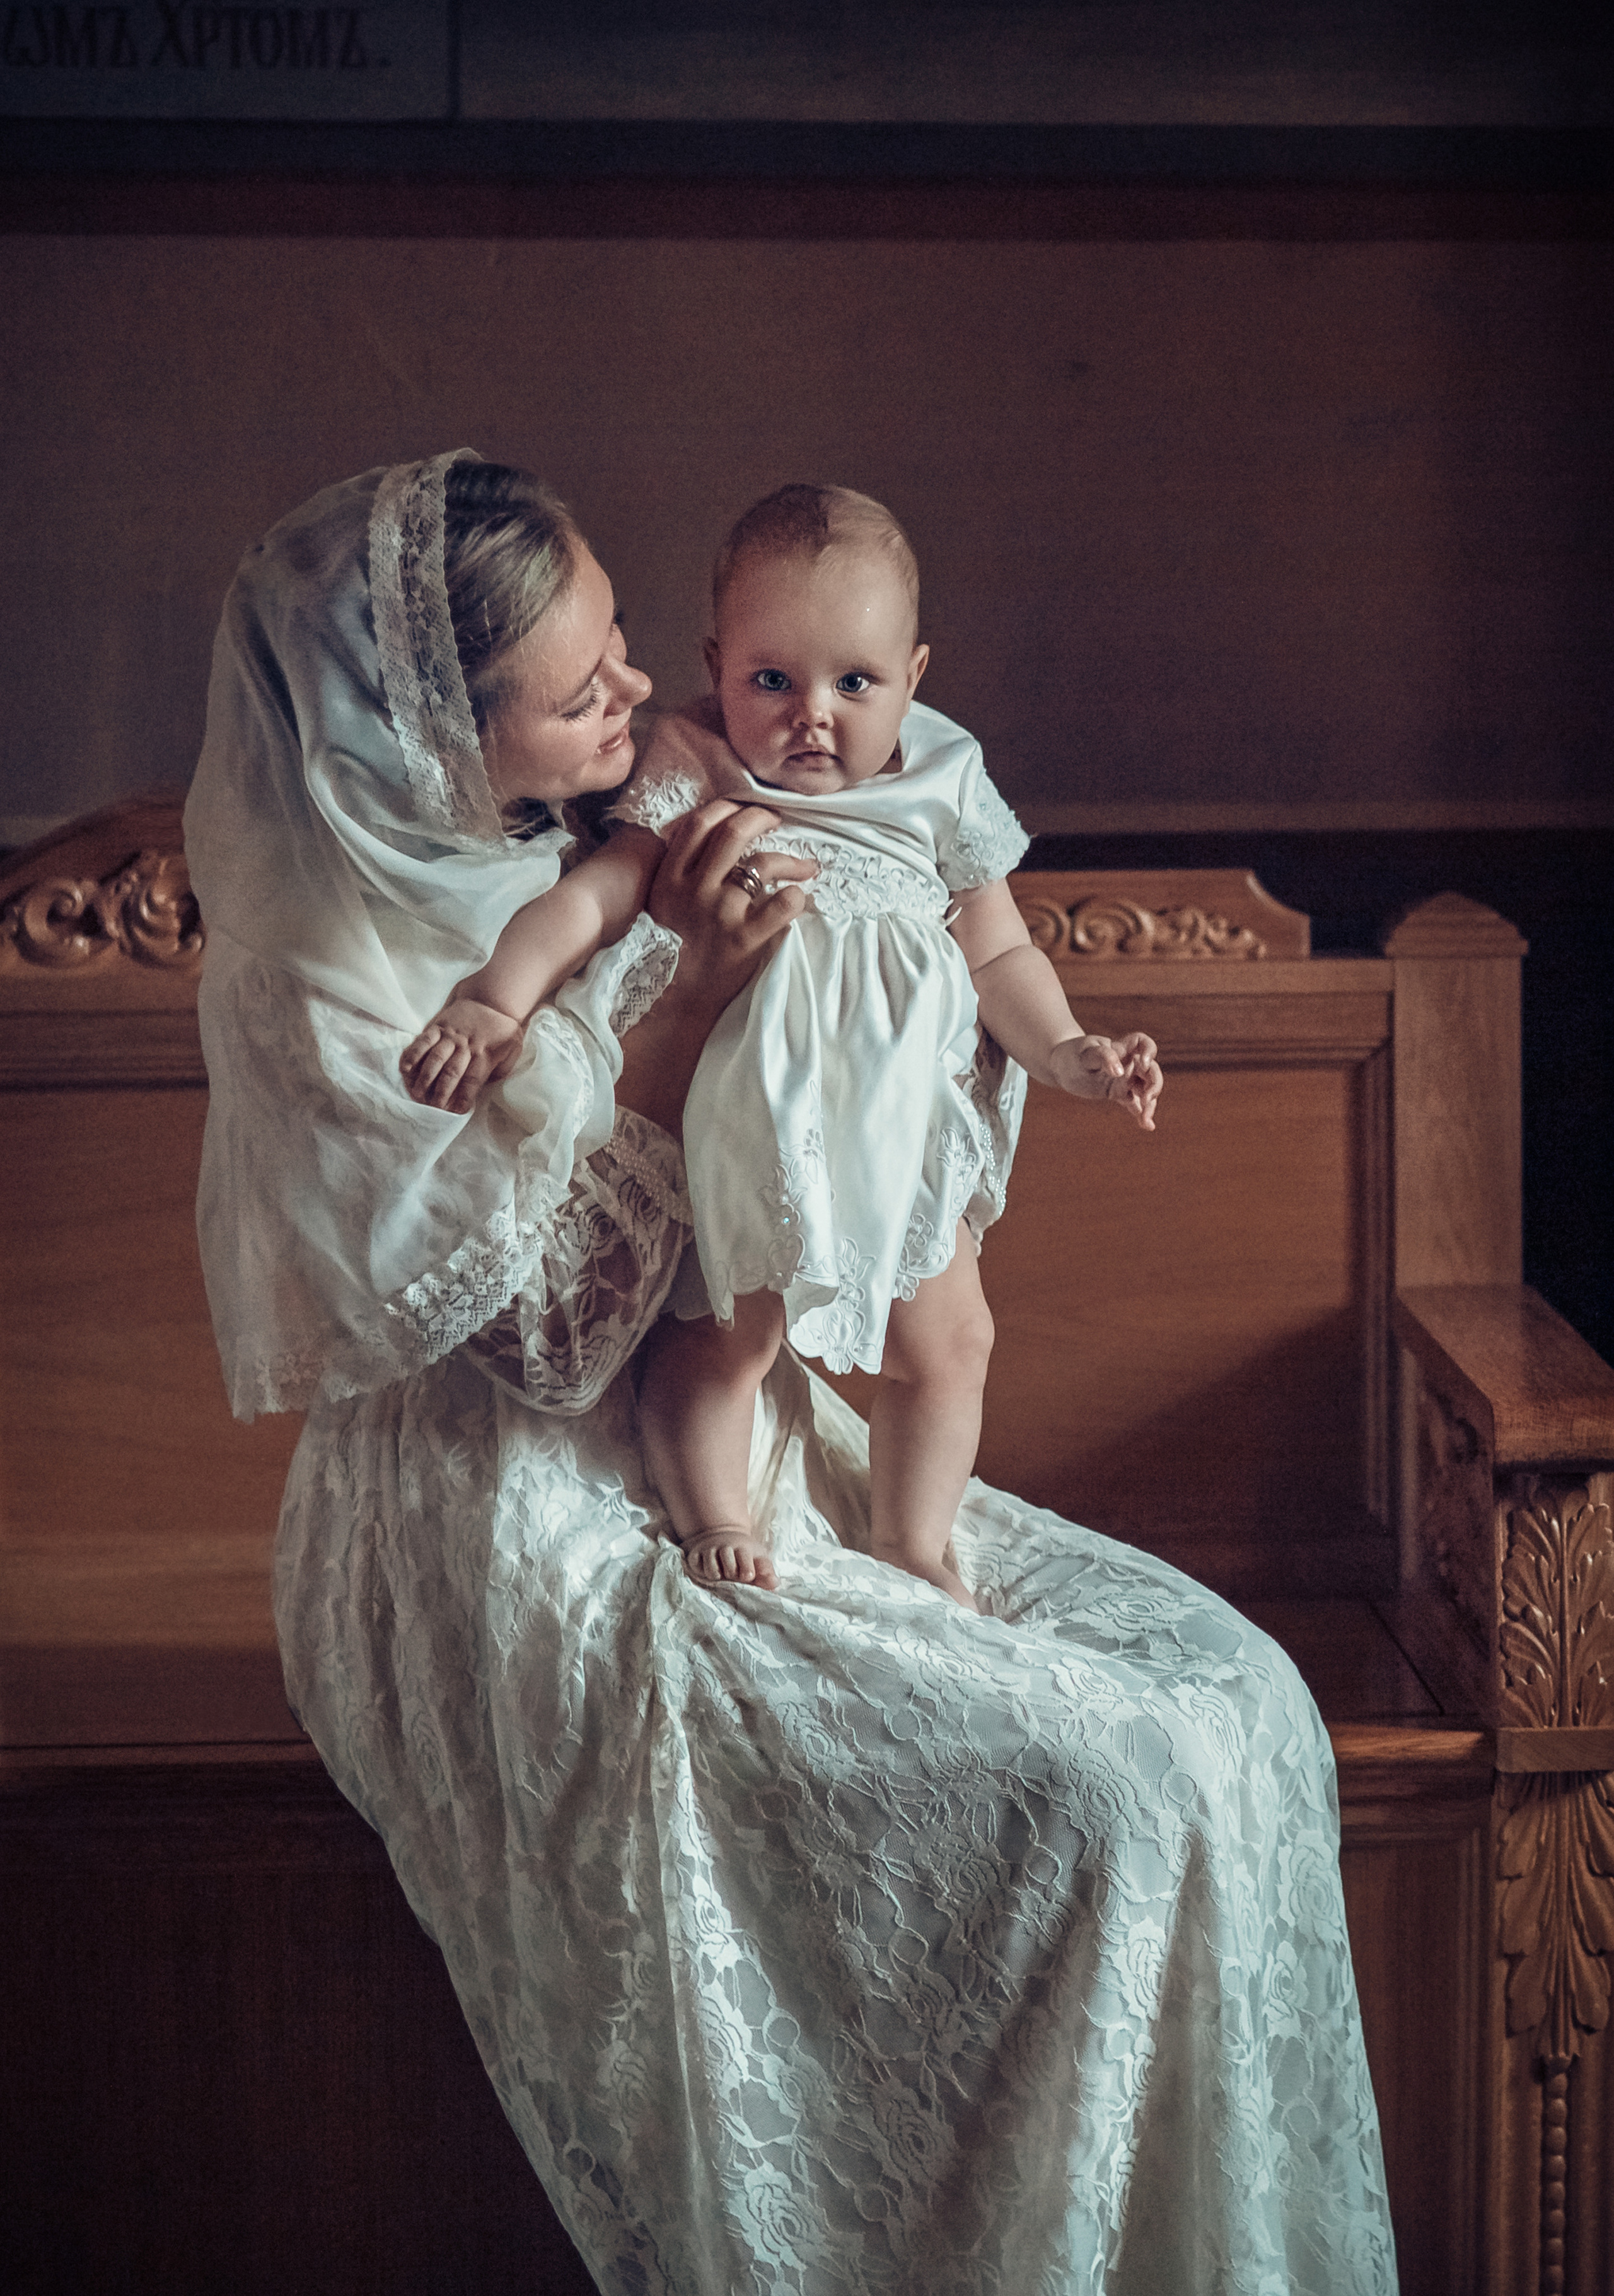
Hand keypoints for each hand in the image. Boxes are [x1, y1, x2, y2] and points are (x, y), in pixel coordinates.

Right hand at [400, 997, 525, 1113]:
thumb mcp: (513, 1048)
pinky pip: (423, 1040)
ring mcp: (450, 1036)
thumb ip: (502, 1069)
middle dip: (441, 1092)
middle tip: (433, 1108)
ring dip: (425, 1077)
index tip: (457, 1111)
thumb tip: (488, 1085)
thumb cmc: (502, 1030)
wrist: (491, 999)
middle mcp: (466, 1046)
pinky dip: (413, 1054)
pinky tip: (405, 1069)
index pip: (473, 1079)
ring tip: (416, 1094)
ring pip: (435, 1057)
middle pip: (451, 1071)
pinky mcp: (438, 1027)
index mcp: (485, 1054)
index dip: (464, 1096)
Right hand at [647, 800, 815, 1014]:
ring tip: (806, 866)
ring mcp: (720, 913)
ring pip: (763, 863)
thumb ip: (679, 873)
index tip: (745, 809)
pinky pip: (782, 905)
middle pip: (733, 832)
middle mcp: (694, 889)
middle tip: (777, 821)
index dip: (726, 808)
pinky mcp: (744, 939)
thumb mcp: (661, 905)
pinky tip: (801, 898)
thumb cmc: (669, 951)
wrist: (672, 1001)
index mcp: (670, 877)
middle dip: (761, 818)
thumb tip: (710, 839)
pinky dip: (797, 897)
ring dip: (791, 859)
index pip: (699, 824)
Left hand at [1048, 1031, 1162, 1130]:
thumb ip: (1103, 1057)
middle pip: (1151, 1071)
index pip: (1144, 1043)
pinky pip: (1134, 1104)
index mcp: (1121, 1049)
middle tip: (1146, 1099)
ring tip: (1145, 1118)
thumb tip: (1120, 1072)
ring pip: (1146, 1089)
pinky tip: (1147, 1126)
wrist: (1062, 1066)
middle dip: (1154, 1085)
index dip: (1149, 1051)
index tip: (1142, 1063)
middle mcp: (1127, 1064)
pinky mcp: (1119, 1094)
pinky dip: (1141, 1114)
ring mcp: (1124, 1080)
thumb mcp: (1085, 1053)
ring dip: (1150, 1103)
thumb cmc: (1074, 1055)